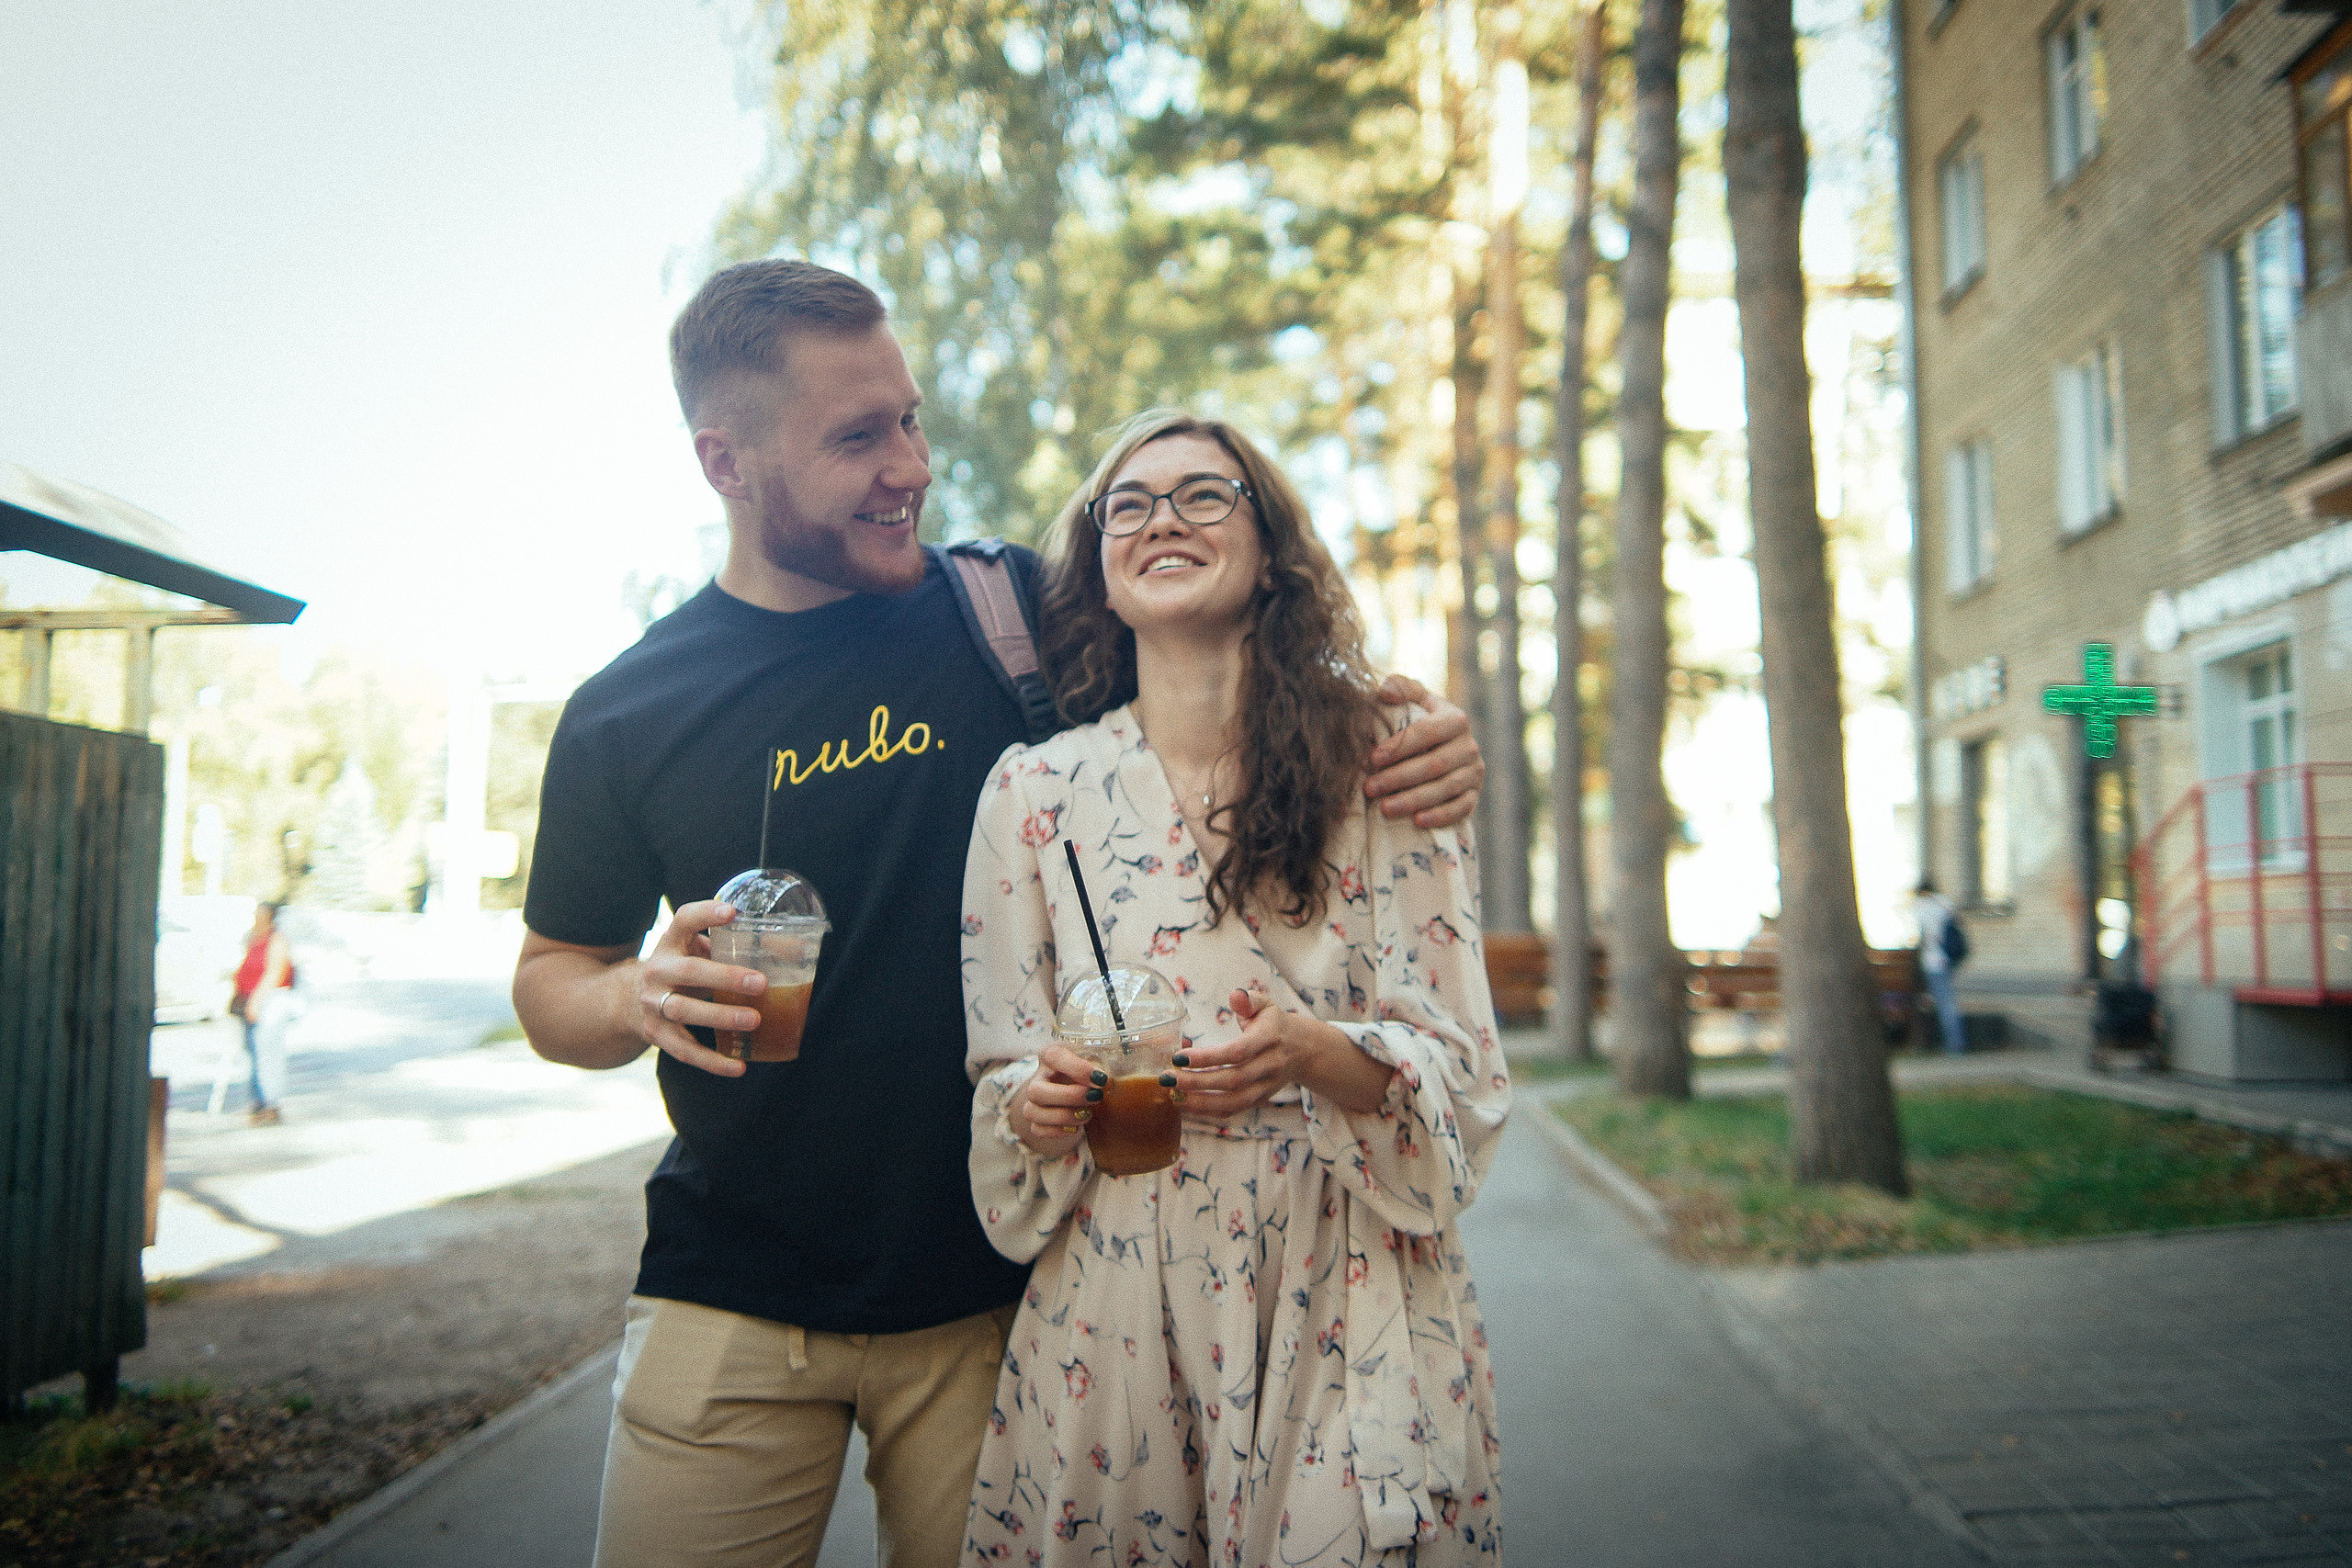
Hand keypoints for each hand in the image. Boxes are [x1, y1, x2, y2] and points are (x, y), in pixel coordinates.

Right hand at [634, 899, 766, 1078]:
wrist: (630, 1001)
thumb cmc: (681, 970)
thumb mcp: (695, 951)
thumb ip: (729, 948)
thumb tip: (791, 951)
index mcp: (670, 943)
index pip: (683, 920)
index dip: (705, 914)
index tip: (732, 912)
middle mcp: (657, 971)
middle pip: (690, 972)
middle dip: (726, 977)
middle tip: (761, 983)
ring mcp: (653, 1004)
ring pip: (685, 1011)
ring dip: (721, 1017)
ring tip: (754, 1020)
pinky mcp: (656, 1034)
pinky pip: (685, 1050)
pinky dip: (712, 1061)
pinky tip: (738, 1067)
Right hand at [1008, 1044, 1121, 1157]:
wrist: (1074, 1088)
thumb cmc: (1092, 1069)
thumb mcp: (1102, 1056)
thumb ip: (1125, 1051)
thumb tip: (1159, 1045)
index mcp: (1052, 1054)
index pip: (1053, 1055)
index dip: (1076, 1068)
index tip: (1102, 1078)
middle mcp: (1039, 1076)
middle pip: (1036, 1090)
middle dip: (1069, 1096)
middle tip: (1096, 1097)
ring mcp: (1034, 1100)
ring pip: (1033, 1111)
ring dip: (1063, 1116)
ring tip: (1088, 1115)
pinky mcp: (1036, 1120)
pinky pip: (1037, 1129)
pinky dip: (1058, 1131)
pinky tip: (1077, 1127)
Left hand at [1173, 985, 1391, 1117]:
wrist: (1305, 1051)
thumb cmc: (1276, 1025)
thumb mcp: (1266, 1005)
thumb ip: (1249, 999)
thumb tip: (1235, 995)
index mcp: (1270, 1039)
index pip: (1237, 1052)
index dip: (1208, 1057)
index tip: (1179, 1057)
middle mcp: (1270, 1066)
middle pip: (1233, 1081)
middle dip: (1197, 1082)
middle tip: (1168, 1078)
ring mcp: (1266, 1087)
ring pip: (1234, 1102)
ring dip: (1201, 1102)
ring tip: (1173, 1096)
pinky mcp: (1260, 1100)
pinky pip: (1234, 1110)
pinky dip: (1209, 1112)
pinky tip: (1186, 1105)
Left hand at [1365, 675, 1484, 828]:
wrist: (1446, 746)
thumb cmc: (1421, 721)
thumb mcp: (1414, 699)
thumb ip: (1400, 687)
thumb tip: (1385, 692)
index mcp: (1455, 719)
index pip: (1428, 732)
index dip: (1400, 746)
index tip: (1373, 758)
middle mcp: (1469, 745)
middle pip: (1434, 764)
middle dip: (1399, 777)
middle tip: (1370, 788)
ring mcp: (1475, 772)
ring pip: (1446, 788)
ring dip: (1414, 800)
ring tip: (1385, 808)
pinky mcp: (1475, 795)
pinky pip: (1462, 808)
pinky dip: (1441, 815)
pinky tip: (1418, 821)